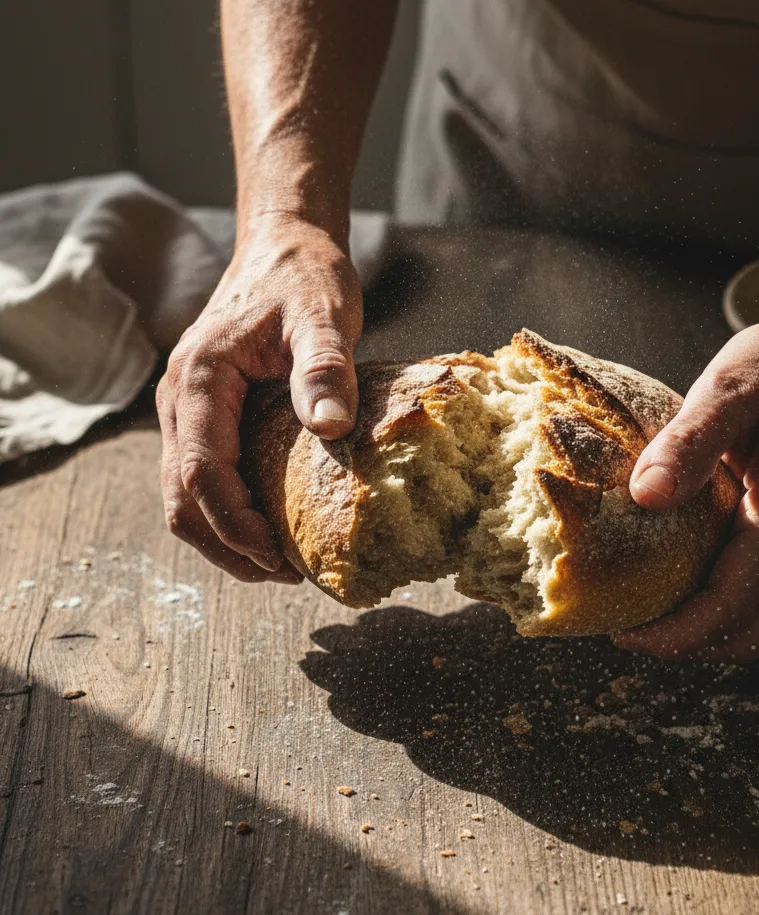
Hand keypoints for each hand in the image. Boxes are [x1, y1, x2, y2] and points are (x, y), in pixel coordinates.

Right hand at [157, 214, 361, 581]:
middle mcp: (179, 400)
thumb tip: (331, 428)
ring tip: (278, 562)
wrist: (285, 246)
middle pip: (181, 498)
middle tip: (283, 574)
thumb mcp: (323, 316)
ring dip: (223, 536)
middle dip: (226, 545)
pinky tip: (270, 526)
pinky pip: (201, 477)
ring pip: (183, 495)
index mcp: (199, 379)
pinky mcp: (205, 416)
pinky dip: (227, 512)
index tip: (280, 557)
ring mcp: (187, 410)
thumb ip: (325, 368)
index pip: (201, 473)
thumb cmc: (304, 278)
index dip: (236, 524)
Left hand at [616, 310, 758, 661]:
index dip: (673, 634)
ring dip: (702, 631)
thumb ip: (687, 443)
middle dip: (683, 644)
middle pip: (744, 633)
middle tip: (625, 627)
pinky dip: (721, 608)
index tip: (621, 633)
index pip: (729, 610)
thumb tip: (644, 496)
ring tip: (647, 611)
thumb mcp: (727, 392)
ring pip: (757, 624)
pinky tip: (681, 583)